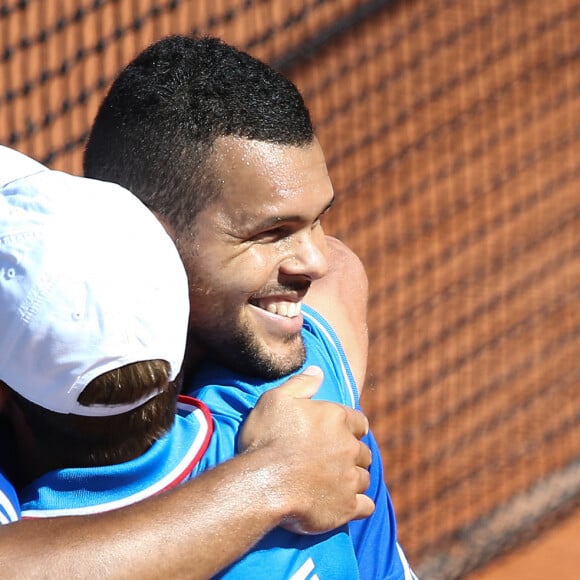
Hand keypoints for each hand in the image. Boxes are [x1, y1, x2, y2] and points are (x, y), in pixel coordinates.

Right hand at [239, 366, 373, 533]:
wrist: (262, 483)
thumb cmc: (266, 439)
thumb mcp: (276, 399)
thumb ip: (301, 383)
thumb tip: (318, 370)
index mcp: (337, 418)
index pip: (359, 421)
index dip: (351, 427)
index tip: (342, 433)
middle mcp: (349, 447)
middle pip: (363, 450)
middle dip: (353, 454)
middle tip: (336, 460)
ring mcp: (350, 478)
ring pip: (364, 477)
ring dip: (354, 478)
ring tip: (339, 483)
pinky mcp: (347, 506)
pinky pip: (366, 506)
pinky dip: (360, 505)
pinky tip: (350, 504)